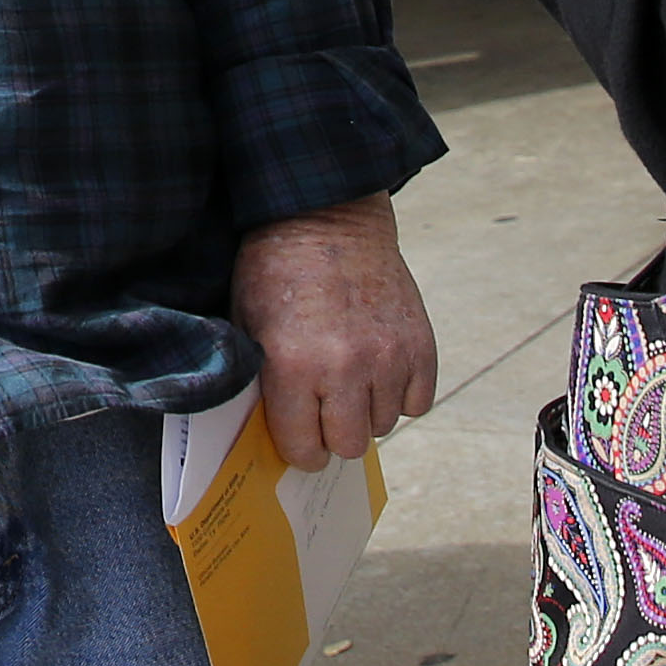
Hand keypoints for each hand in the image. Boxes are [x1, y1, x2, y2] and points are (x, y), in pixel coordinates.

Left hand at [234, 196, 437, 470]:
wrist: (327, 216)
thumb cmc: (276, 269)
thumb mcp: (246, 321)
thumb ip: (259, 380)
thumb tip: (267, 433)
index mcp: (293, 364)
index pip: (304, 449)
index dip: (299, 448)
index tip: (299, 436)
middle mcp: (345, 366)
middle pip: (348, 446)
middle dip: (332, 433)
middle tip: (323, 408)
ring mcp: (388, 356)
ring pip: (383, 425)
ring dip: (365, 410)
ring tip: (348, 376)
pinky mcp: (420, 344)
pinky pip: (416, 402)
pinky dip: (399, 394)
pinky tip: (378, 368)